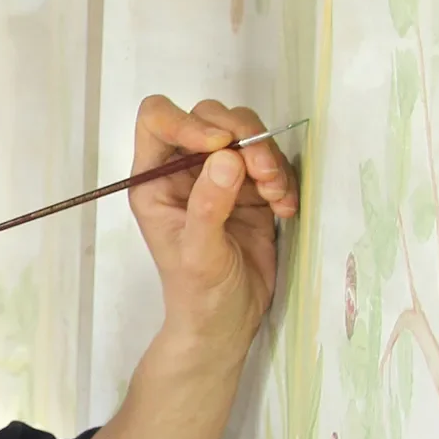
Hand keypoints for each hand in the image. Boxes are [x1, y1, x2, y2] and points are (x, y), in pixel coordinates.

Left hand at [128, 96, 298, 366]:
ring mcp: (219, 176)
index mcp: (154, 181)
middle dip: (243, 136)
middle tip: (263, 173)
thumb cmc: (198, 294)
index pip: (158, 120)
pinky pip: (270, 160)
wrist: (227, 322)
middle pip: (211, 116)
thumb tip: (227, 158)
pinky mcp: (250, 188)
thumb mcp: (198, 254)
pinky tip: (285, 209)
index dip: (188, 120)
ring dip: (268, 157)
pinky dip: (283, 178)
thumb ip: (208, 206)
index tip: (222, 145)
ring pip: (245, 134)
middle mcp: (183, 171)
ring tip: (276, 197)